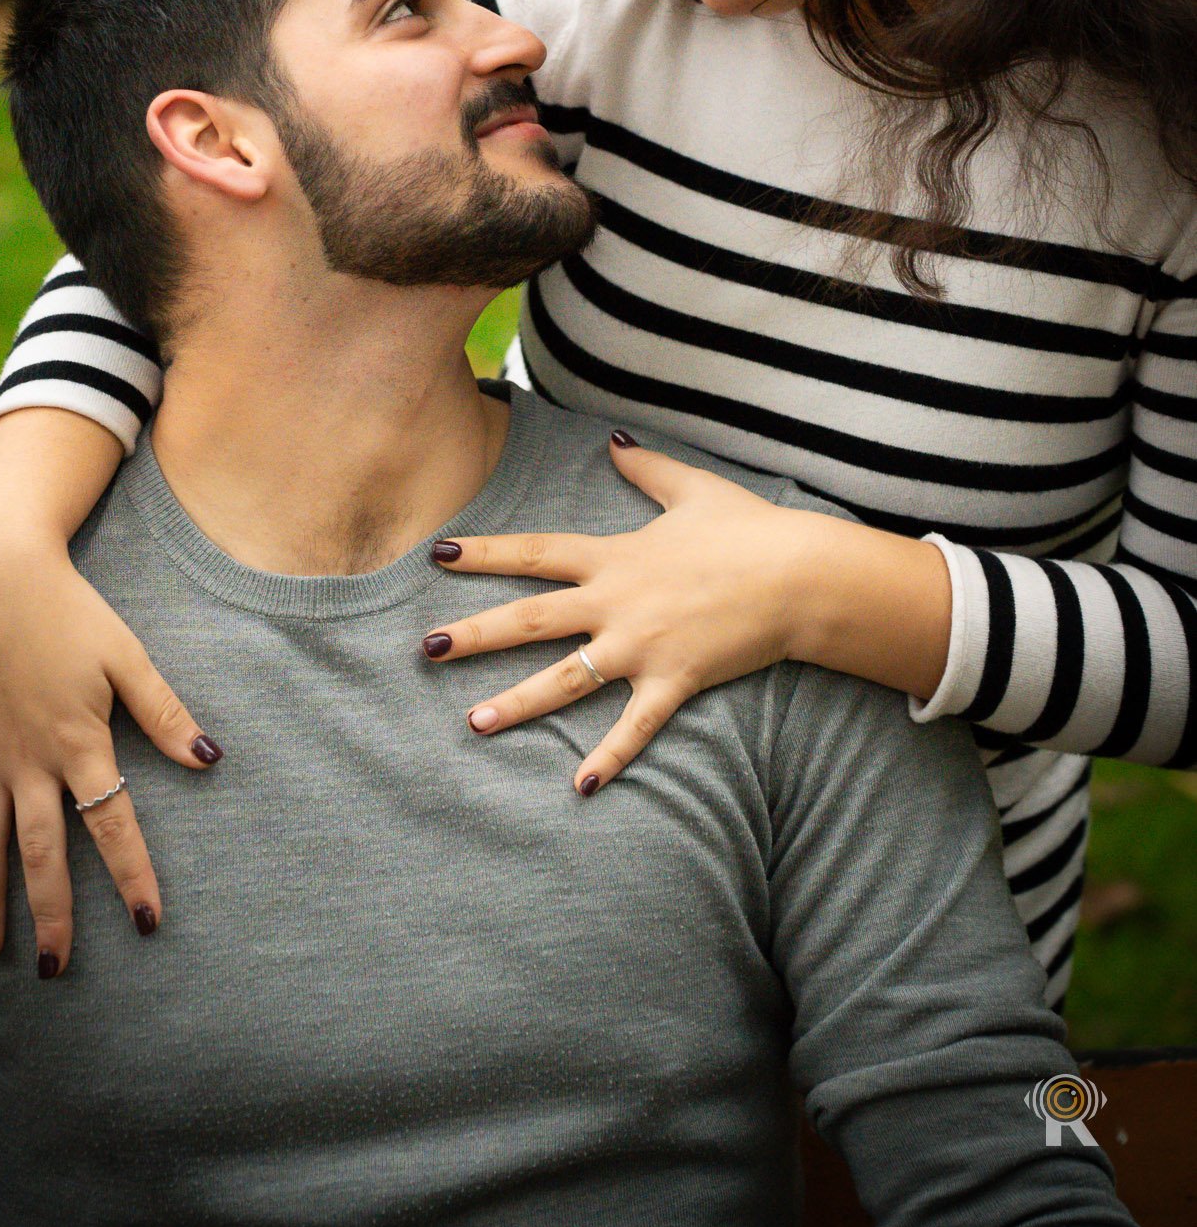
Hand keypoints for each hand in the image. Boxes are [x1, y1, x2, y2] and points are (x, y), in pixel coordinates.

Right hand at [0, 529, 222, 976]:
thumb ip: (165, 712)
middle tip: (54, 970)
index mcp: (78, 742)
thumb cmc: (72, 613)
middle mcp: (26, 759)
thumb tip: (210, 758)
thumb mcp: (128, 657)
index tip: (146, 922)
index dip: (132, 875)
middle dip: (50, 914)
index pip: (111, 823)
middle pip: (41, 852)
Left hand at [421, 432, 827, 795]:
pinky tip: (578, 786)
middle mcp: (616, 602)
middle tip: (426, 650)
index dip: (486, 553)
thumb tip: (614, 441)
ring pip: (565, 679)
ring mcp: (642, 646)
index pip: (536, 552)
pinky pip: (634, 726)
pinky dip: (607, 758)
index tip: (440, 556)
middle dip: (475, 634)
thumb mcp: (692, 488)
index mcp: (615, 556)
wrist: (799, 574)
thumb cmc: (748, 528)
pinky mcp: (674, 680)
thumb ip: (646, 468)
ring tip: (472, 723)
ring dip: (517, 703)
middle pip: (530, 619)